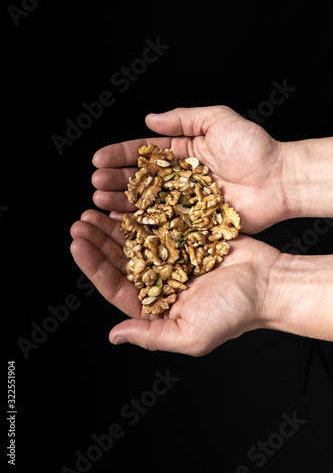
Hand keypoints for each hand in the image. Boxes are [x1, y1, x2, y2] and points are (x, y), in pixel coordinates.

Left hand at [70, 210, 281, 355]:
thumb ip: (151, 336)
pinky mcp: (186, 237)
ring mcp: (172, 257)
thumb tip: (114, 336)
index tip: (77, 245)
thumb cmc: (235, 313)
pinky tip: (125, 203)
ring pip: (134, 240)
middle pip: (120, 260)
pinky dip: (141, 214)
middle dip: (98, 241)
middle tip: (80, 221)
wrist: (269, 283)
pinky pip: (158, 223)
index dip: (93, 266)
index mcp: (156, 306)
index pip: (116, 286)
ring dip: (113, 225)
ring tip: (94, 208)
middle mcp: (160, 281)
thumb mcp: (191, 335)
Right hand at [91, 106, 289, 233]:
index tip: (98, 158)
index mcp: (182, 152)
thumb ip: (183, 119)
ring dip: (122, 201)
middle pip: (140, 178)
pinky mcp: (192, 221)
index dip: (120, 155)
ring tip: (101, 200)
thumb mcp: (218, 120)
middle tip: (96, 182)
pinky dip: (141, 223)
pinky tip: (122, 222)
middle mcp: (179, 177)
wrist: (279, 179)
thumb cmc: (252, 147)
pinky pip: (162, 222)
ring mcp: (184, 201)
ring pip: (146, 201)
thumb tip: (148, 120)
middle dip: (115, 179)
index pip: (144, 153)